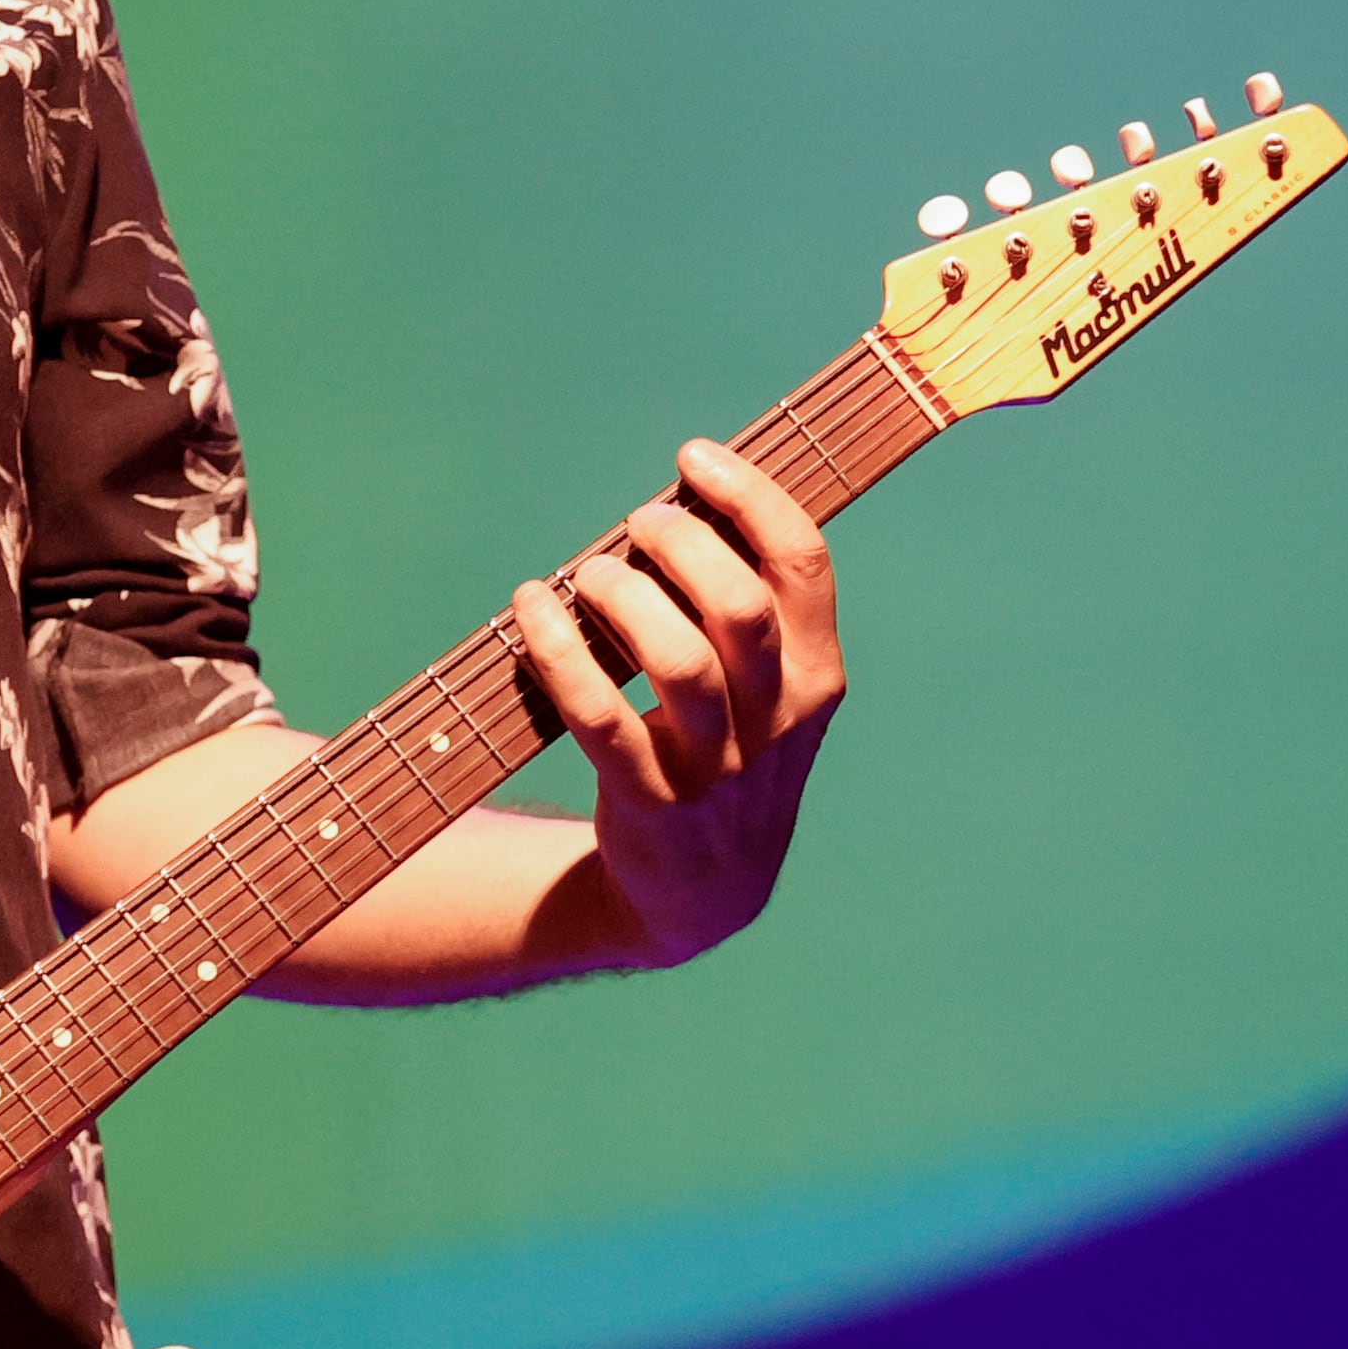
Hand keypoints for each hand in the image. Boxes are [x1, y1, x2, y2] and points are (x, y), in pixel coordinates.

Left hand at [506, 437, 845, 967]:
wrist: (706, 891)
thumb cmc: (728, 751)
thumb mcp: (768, 687)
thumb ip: (746, 602)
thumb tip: (684, 494)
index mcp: (817, 675)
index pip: (803, 563)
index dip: (750, 496)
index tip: (693, 457)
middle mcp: (777, 720)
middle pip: (739, 607)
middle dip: (681, 544)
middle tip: (638, 522)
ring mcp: (717, 767)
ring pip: (678, 663)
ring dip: (623, 599)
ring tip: (590, 573)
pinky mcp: (652, 802)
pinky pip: (600, 717)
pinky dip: (559, 652)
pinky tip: (531, 608)